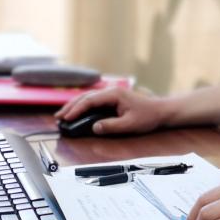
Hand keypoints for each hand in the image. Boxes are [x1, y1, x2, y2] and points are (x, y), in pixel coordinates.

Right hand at [55, 86, 169, 135]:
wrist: (160, 111)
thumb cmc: (148, 116)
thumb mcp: (130, 125)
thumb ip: (112, 126)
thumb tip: (95, 128)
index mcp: (114, 94)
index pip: (90, 101)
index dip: (76, 110)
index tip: (66, 118)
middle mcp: (110, 91)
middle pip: (85, 97)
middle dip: (70, 107)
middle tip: (59, 118)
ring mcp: (111, 93)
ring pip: (87, 98)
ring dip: (74, 106)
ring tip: (63, 115)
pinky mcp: (112, 98)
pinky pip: (93, 101)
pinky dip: (82, 106)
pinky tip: (76, 112)